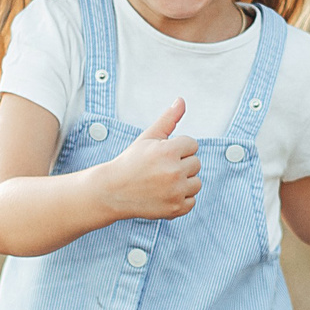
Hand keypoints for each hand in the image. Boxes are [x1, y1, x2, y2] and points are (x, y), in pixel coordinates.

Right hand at [101, 99, 199, 219]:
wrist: (113, 191)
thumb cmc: (131, 162)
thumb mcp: (148, 137)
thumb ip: (168, 119)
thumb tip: (181, 100)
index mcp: (168, 151)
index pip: (192, 145)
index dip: (177, 149)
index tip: (161, 156)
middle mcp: (174, 172)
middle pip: (196, 163)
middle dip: (180, 165)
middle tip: (159, 170)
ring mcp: (175, 192)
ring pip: (196, 183)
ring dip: (183, 182)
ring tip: (162, 182)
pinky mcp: (175, 209)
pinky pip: (192, 201)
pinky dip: (181, 199)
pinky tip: (164, 195)